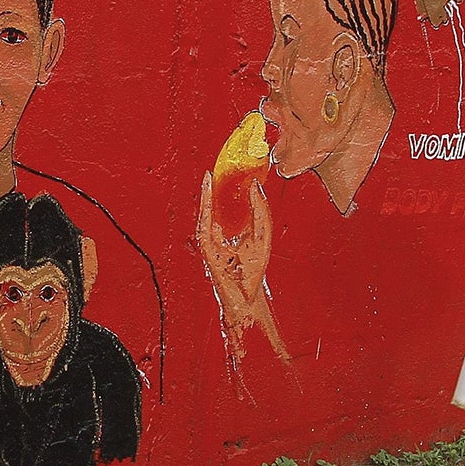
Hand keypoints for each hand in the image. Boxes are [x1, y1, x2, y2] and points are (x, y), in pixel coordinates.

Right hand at [197, 171, 272, 325]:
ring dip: (206, 195)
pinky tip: (207, 195)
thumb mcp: (262, 236)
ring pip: (206, 213)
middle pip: (215, 207)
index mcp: (232, 232)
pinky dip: (204, 209)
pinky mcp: (206, 249)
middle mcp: (219, 235)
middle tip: (217, 167)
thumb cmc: (251, 273)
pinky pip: (202, 225)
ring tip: (208, 177)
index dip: (230, 188)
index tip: (234, 170)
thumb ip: (260, 212)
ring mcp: (210, 242)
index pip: (229, 206)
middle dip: (214, 188)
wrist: (246, 297)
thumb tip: (255, 187)